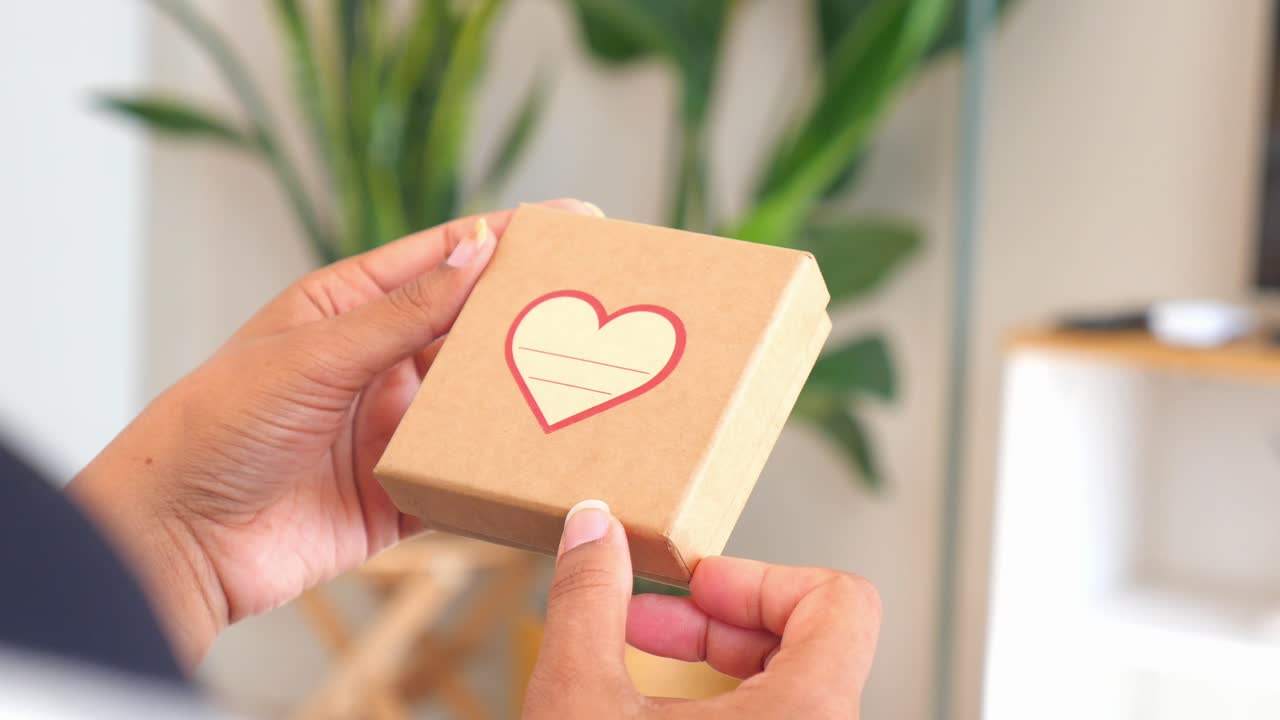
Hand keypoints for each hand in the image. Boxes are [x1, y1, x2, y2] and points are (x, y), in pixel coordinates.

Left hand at [70, 199, 601, 666]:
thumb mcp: (314, 355)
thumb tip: (478, 250)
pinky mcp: (400, 493)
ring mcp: (393, 429)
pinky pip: (466, 478)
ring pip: (479, 405)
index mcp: (350, 309)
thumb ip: (401, 312)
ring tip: (591, 383)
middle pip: (472, 331)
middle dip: (532, 319)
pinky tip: (547, 464)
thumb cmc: (217, 427)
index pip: (443, 259)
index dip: (507, 238)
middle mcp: (379, 364)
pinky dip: (502, 473)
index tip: (573, 223)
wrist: (179, 540)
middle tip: (601, 307)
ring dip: (525, 397)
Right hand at [523, 500, 880, 718]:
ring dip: (712, 667)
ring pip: (789, 689)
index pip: (841, 602)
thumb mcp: (580, 702)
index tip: (695, 586)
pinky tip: (646, 715)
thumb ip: (589, 600)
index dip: (759, 577)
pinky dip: (721, 711)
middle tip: (645, 624)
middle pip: (810, 640)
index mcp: (809, 714)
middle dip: (716, 621)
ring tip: (633, 669)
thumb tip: (592, 527)